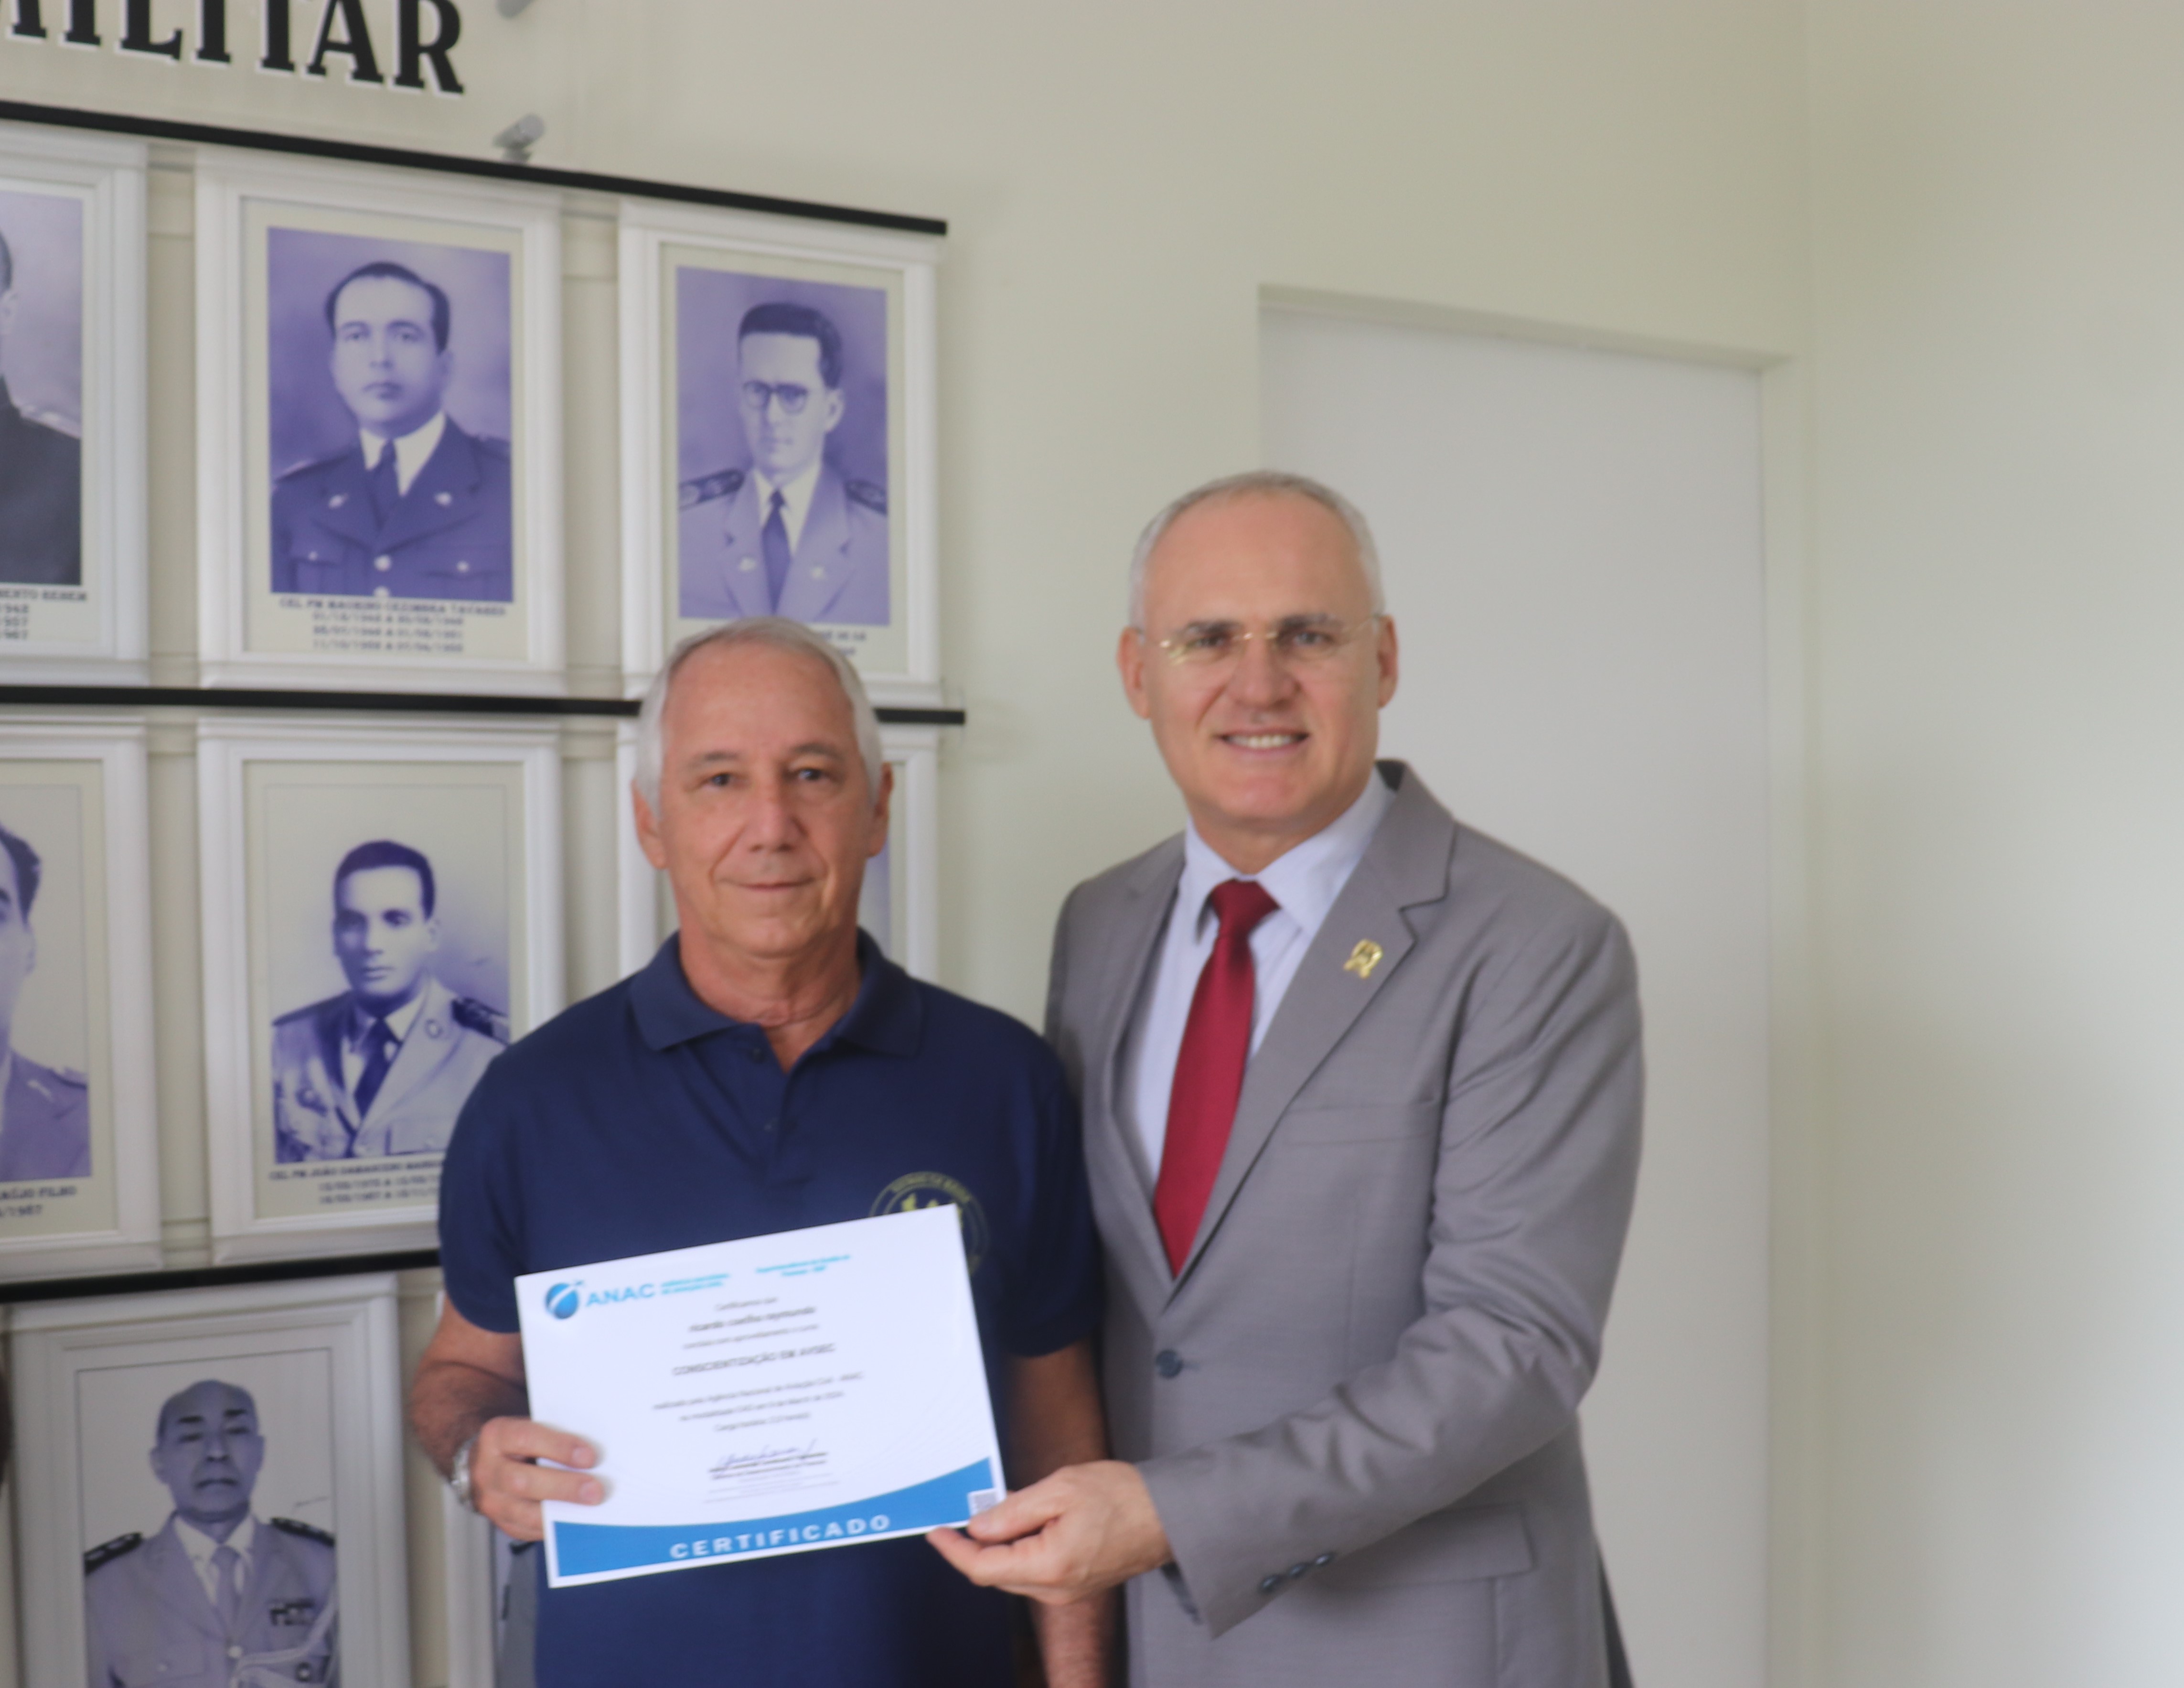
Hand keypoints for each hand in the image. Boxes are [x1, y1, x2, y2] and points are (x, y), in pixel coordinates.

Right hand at [470, 1416, 603, 1542]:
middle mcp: (487, 1470)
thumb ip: (556, 1436)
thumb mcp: (531, 1428)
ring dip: (562, 1512)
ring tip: (590, 1508)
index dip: (559, 1447)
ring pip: (525, 1513)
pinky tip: (576, 1520)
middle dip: (563, 1487)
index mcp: (496, 1436)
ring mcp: (491, 1501)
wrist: (486, 1463)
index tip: (589, 1456)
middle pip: (523, 1482)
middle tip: (595, 1490)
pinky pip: (529, 1530)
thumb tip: (593, 1453)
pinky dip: (555, 1527)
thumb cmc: (519, 1442)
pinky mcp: (502, 1523)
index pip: (526, 1439)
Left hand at [926, 1460, 1169, 1604]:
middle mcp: (1055, 1590)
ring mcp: (1066, 1591)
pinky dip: (1021, 1547)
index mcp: (1048, 1566)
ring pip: (1014, 1572)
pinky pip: (1034, 1570)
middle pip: (996, 1573)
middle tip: (968, 1508)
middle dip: (976, 1544)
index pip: (983, 1567)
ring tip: (1006, 1505)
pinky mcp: (1076, 1585)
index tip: (935, 1531)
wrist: (1169, 1515)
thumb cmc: (1122, 1496)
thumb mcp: (1060, 1488)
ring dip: (1001, 1544)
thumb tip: (977, 1527)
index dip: (954, 1550)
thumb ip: (1013, 1510)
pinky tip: (1028, 1518)